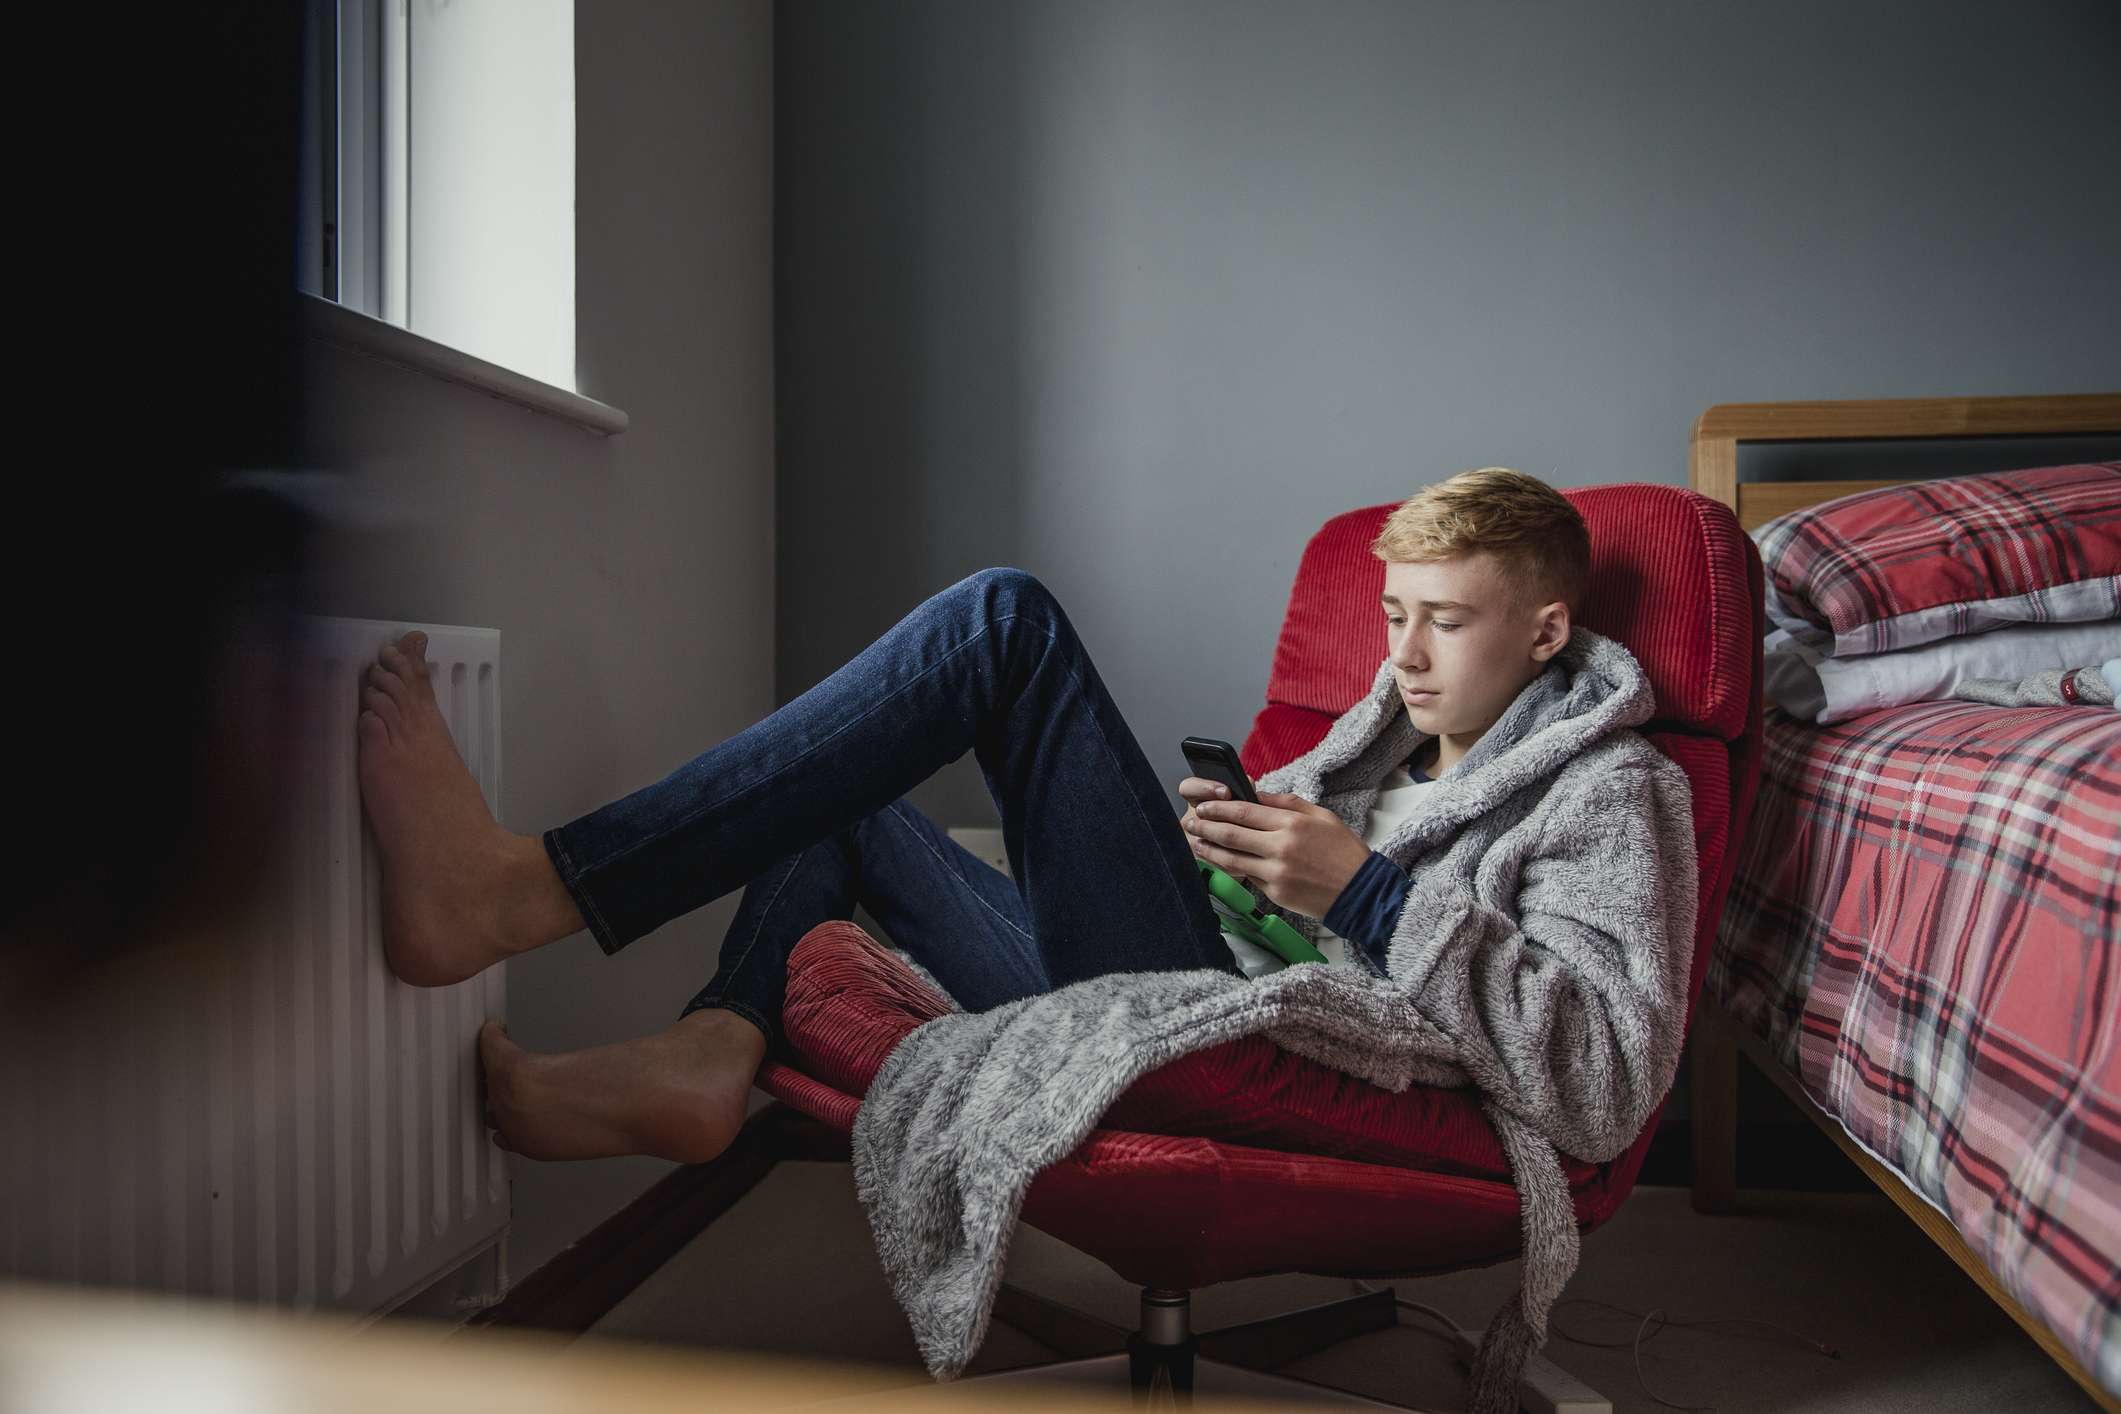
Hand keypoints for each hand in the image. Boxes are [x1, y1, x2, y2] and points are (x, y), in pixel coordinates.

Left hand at [1179, 787, 1371, 919]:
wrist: (1362, 893)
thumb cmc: (1344, 851)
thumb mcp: (1321, 816)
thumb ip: (1286, 803)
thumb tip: (1255, 793)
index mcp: (1292, 823)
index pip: (1244, 811)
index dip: (1219, 808)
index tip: (1203, 805)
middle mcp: (1281, 847)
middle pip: (1232, 834)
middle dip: (1206, 826)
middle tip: (1191, 821)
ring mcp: (1276, 872)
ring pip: (1232, 859)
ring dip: (1210, 849)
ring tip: (1196, 842)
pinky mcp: (1275, 893)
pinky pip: (1248, 877)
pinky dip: (1232, 868)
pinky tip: (1220, 862)